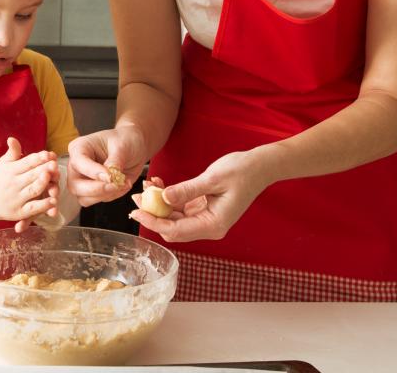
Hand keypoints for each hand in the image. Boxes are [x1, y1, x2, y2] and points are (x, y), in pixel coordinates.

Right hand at [0, 137, 57, 229]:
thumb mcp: (3, 164)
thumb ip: (12, 152)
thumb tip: (12, 138)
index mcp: (11, 170)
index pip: (27, 162)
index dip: (38, 158)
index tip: (48, 154)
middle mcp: (14, 184)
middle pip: (31, 175)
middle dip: (44, 169)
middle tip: (55, 164)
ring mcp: (17, 198)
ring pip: (33, 190)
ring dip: (43, 184)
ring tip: (54, 178)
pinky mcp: (20, 211)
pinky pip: (32, 208)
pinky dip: (43, 205)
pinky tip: (53, 201)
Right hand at [66, 126, 146, 206]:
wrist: (135, 147)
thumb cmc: (126, 140)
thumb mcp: (122, 146)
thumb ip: (114, 162)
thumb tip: (108, 178)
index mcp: (79, 148)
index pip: (78, 163)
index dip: (93, 172)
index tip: (110, 176)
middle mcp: (77, 166)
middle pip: (75, 186)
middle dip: (97, 189)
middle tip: (117, 184)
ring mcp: (83, 180)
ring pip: (84, 198)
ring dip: (105, 195)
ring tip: (123, 183)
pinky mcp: (93, 190)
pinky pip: (98, 200)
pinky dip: (112, 196)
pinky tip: (123, 184)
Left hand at [130, 150, 270, 241]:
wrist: (260, 166)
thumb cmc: (241, 171)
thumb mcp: (212, 178)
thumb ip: (187, 190)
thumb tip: (163, 198)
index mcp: (214, 224)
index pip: (176, 230)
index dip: (154, 222)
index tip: (136, 211)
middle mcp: (210, 227)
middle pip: (173, 229)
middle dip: (153, 215)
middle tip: (136, 198)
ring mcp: (207, 220)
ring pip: (176, 220)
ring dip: (159, 206)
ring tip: (145, 188)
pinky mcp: (205, 211)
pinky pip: (182, 210)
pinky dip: (170, 200)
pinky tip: (159, 186)